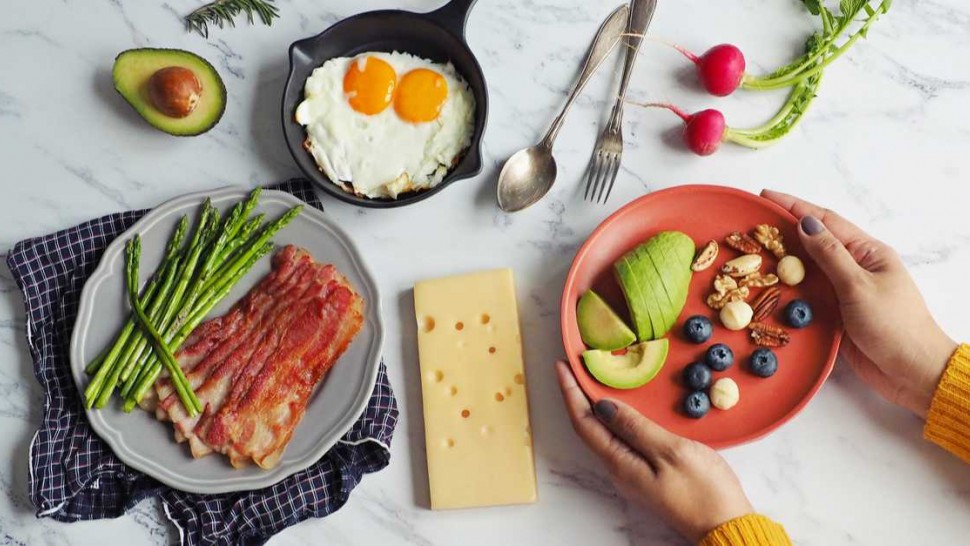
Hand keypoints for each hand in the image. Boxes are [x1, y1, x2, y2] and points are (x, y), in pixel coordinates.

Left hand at [555, 361, 752, 542]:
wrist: (725, 526)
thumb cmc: (703, 491)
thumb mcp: (670, 452)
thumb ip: (636, 427)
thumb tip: (602, 406)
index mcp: (620, 463)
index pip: (584, 422)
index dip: (570, 392)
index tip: (562, 365)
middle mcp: (620, 468)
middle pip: (589, 427)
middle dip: (578, 395)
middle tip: (575, 365)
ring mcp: (633, 472)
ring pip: (605, 432)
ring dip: (596, 404)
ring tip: (593, 378)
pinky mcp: (648, 472)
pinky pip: (622, 439)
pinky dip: (617, 416)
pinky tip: (625, 405)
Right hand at [762, 190, 956, 417]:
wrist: (911, 371)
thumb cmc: (894, 326)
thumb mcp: (859, 286)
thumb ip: (830, 255)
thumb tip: (806, 224)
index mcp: (867, 252)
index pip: (826, 221)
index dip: (795, 207)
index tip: (766, 196)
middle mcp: (854, 267)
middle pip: (813, 242)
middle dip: (784, 231)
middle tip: (752, 225)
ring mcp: (844, 291)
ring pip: (807, 269)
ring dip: (782, 261)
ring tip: (752, 253)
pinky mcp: (836, 314)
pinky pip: (807, 295)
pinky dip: (788, 290)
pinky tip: (768, 287)